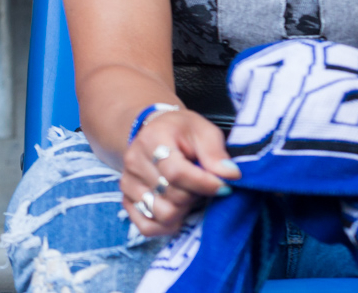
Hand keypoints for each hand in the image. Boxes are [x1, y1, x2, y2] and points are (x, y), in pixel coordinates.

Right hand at [121, 109, 241, 236]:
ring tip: (189, 196)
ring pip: (162, 215)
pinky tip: (177, 211)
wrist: (155, 132)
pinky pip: (147, 227)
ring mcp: (128, 183)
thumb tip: (231, 176)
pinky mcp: (127, 200)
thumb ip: (216, 152)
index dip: (203, 184)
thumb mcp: (203, 131)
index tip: (224, 186)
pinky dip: (166, 226)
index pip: (176, 172)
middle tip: (204, 186)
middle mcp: (134, 162)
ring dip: (183, 211)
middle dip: (196, 196)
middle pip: (172, 197)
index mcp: (153, 139)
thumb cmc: (182, 131)